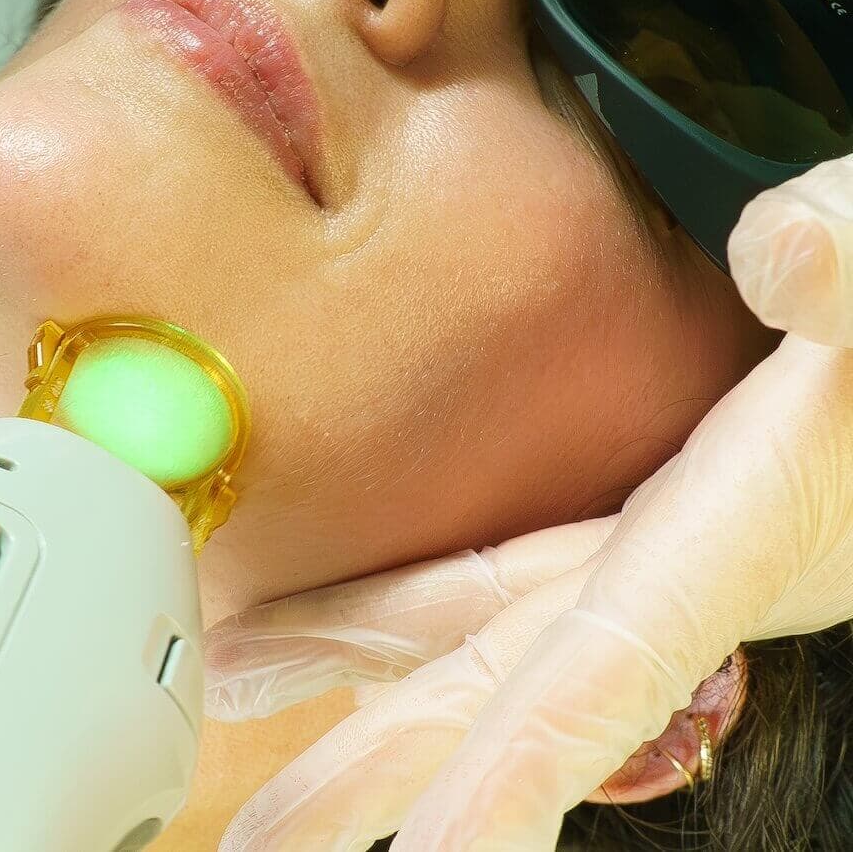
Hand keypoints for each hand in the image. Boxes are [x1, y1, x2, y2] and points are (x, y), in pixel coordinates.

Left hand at [208, 155, 852, 850]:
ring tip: (257, 679)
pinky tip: (378, 624)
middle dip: (377, 766)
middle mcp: (673, 572)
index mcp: (729, 535)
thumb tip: (775, 256)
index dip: (512, 775)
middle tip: (256, 831)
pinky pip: (513, 594)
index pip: (599, 674)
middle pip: (495, 686)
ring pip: (483, 637)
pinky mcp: (644, 538)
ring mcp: (651, 563)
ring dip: (369, 676)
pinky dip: (432, 622)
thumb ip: (847, 271)